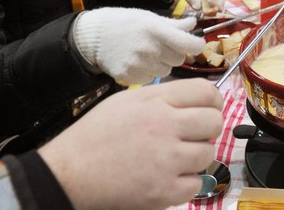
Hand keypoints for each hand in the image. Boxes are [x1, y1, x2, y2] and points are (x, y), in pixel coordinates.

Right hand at [39, 78, 223, 208]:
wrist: (70, 172)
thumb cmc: (96, 135)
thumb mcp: (127, 101)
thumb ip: (163, 97)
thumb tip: (196, 99)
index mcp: (155, 102)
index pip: (206, 93)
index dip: (214, 101)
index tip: (211, 108)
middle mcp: (165, 127)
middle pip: (214, 122)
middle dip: (208, 128)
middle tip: (194, 135)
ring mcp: (166, 160)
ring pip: (208, 153)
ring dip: (197, 156)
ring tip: (175, 157)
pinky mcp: (163, 190)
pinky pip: (196, 184)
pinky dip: (186, 183)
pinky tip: (169, 176)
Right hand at [71, 8, 204, 84]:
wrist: (94, 37)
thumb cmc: (125, 23)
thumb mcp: (149, 18)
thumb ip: (173, 24)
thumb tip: (193, 25)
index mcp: (155, 31)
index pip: (188, 44)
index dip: (196, 45)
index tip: (195, 44)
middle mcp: (148, 49)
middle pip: (179, 60)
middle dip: (175, 53)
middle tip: (163, 47)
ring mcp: (138, 65)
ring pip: (166, 71)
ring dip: (162, 64)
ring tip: (147, 54)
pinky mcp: (129, 78)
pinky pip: (150, 79)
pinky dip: (148, 72)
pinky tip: (137, 62)